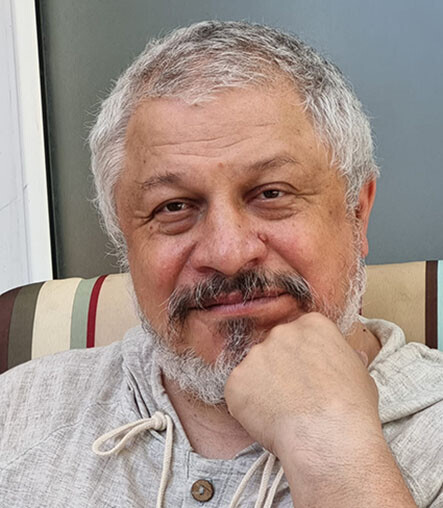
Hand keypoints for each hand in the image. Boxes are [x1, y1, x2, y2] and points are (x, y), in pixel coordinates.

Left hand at [224, 312, 381, 474]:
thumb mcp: (360, 373)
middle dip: (280, 369)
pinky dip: (247, 406)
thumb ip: (344, 358)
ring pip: (255, 370)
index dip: (304, 358)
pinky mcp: (236, 380)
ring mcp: (255, 355)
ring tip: (283, 413)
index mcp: (312, 324)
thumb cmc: (352, 408)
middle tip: (294, 396)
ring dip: (263, 387)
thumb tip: (350, 356)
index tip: (309, 376)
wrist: (328, 436)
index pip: (300, 334)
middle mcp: (280, 332)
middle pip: (275, 347)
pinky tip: (267, 420)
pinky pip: (239, 391)